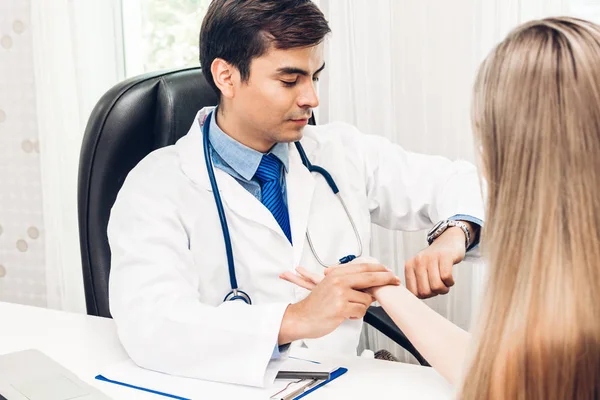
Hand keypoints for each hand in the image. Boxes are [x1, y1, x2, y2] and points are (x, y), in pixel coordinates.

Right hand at [278, 263, 399, 343]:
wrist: (302, 318)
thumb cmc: (316, 305)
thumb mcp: (330, 286)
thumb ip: (349, 282)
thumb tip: (370, 283)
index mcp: (336, 273)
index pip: (363, 267)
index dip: (379, 269)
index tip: (389, 272)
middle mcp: (338, 281)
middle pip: (370, 277)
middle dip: (386, 280)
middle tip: (395, 281)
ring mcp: (340, 294)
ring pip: (366, 299)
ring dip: (362, 306)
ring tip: (348, 309)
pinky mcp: (341, 308)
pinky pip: (361, 310)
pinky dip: (356, 314)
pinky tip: (346, 314)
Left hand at [405, 226, 466, 298]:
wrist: (448, 240)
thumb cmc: (434, 260)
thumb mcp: (420, 269)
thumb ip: (416, 282)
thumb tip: (415, 301)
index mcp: (409, 266)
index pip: (413, 292)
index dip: (424, 295)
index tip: (430, 289)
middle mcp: (418, 261)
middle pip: (425, 291)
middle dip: (435, 293)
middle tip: (439, 286)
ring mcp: (431, 258)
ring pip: (436, 286)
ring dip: (444, 289)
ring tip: (445, 283)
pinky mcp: (444, 256)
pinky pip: (446, 277)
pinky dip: (450, 282)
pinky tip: (450, 278)